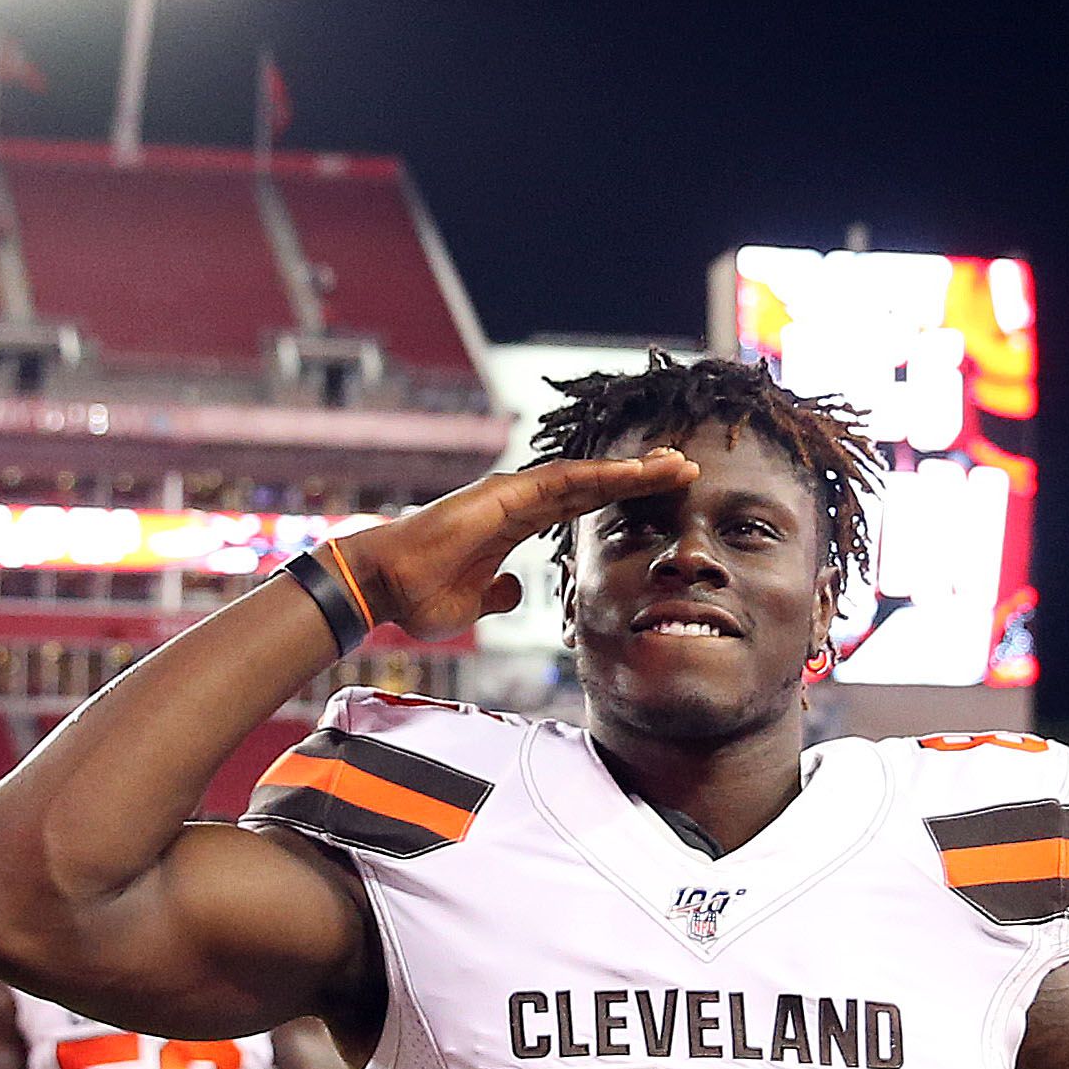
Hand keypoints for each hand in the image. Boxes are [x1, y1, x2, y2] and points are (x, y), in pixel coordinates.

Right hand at [335, 452, 698, 640]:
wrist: (384, 587)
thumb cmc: (420, 596)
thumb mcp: (476, 603)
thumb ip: (502, 594)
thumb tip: (517, 591)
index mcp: (516, 523)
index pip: (582, 505)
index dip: (622, 497)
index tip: (660, 495)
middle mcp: (518, 500)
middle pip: (592, 483)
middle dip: (639, 476)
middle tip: (684, 468)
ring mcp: (510, 493)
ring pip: (584, 476)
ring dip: (631, 471)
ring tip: (674, 465)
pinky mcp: (502, 495)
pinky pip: (560, 482)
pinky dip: (600, 476)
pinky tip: (634, 473)